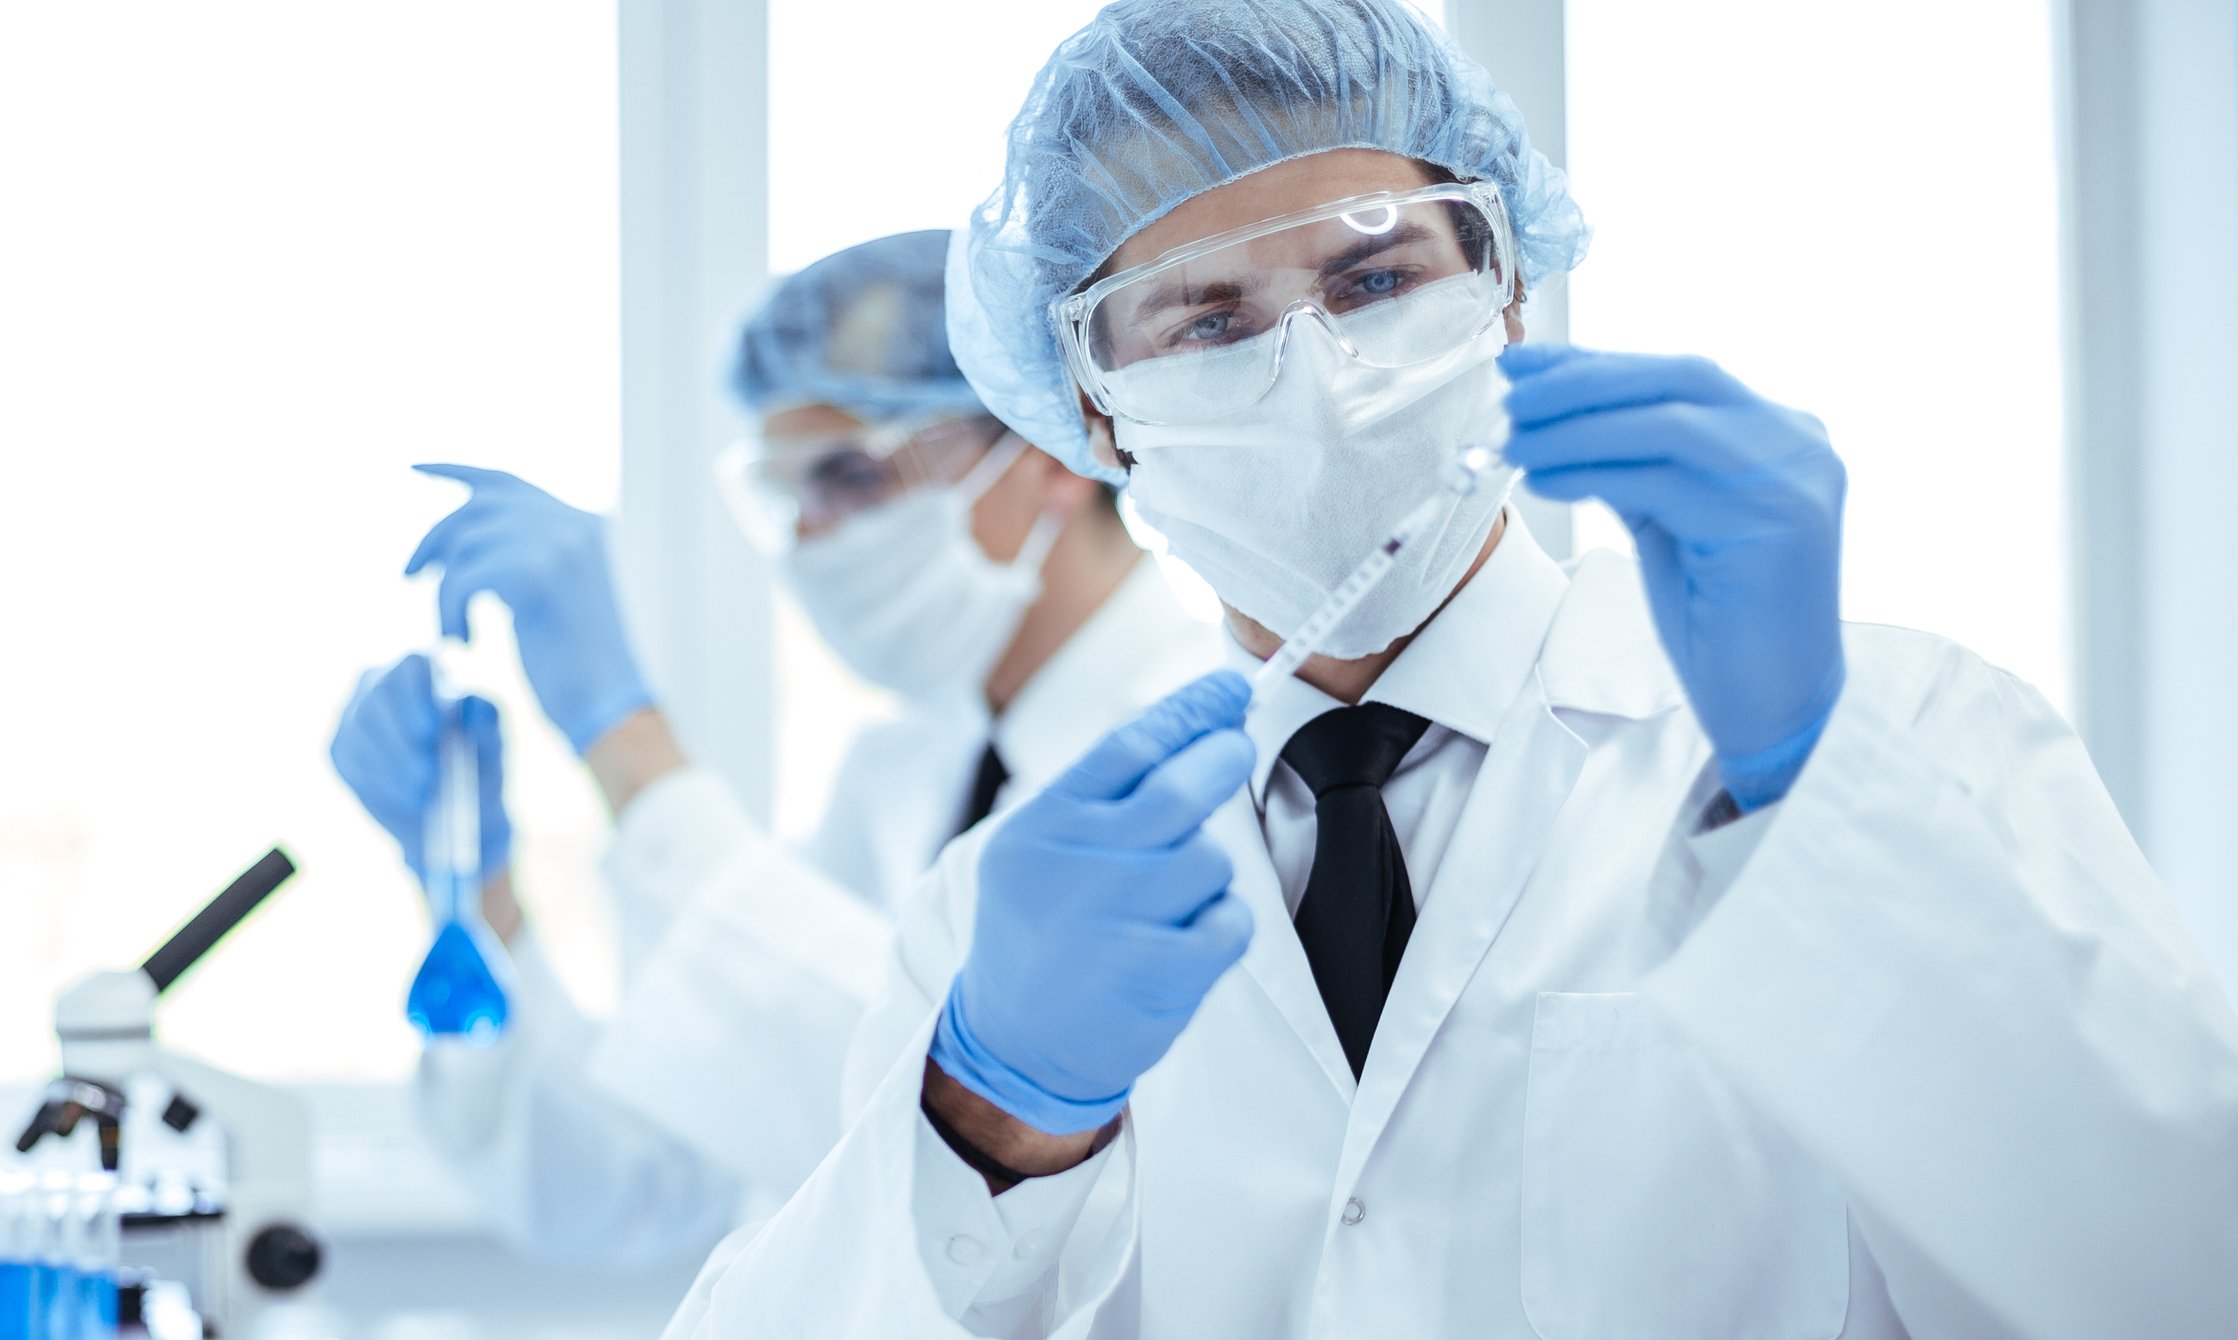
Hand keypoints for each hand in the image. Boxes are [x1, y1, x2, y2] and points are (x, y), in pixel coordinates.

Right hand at [330, 653, 510, 882]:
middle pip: (381, 692)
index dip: (420, 695)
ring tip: (425, 789)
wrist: (460, 814)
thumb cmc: (482, 765)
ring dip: (395, 763)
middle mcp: (385, 681)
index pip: (414, 662)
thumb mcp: (495, 744)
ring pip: (361, 726)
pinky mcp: (341, 746)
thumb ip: (487, 720)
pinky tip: (406, 793)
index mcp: (429, 671)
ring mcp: (356, 712)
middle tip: (430, 773)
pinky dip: (380, 779)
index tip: (435, 730)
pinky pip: (350, 755)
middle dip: (404, 737)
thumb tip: (468, 700)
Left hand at [407, 464, 653, 753]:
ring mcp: (558, 543)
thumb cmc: (583, 673)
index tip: (413, 467)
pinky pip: (462, 581)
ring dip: (446, 595)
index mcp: (586, 525)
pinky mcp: (534, 571)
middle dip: (433, 538)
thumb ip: (528, 559)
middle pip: (476, 507)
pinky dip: (451, 615)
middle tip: (406, 575)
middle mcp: (575, 523)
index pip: (507, 483)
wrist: (611, 709)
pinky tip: (464, 646)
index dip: (455, 471)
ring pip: (464, 547)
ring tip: (456, 636)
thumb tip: (465, 541)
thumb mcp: (560, 600)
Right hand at [930, 671, 1257, 1134]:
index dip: (1190, 710)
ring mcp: (1118, 922)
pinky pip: (1229, 921)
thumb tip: (1190, 728)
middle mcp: (1077, 869)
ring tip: (1171, 896)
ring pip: (1210, 859)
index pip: (1129, 746)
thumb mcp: (1038, 850)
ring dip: (1208, 869)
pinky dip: (1223, 923)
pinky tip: (1187, 938)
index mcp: (1044, 827)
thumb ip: (1100, 798)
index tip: (1231, 688)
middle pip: (1179, 792)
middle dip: (1220, 757)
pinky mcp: (1158, 974)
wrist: (1016, 1042)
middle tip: (1236, 746)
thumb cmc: (1041, 931)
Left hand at [1502, 346, 1846, 810]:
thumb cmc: (1718, 619)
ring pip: (1667, 424)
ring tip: (1513, 440)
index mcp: (1779, 432)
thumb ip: (1631, 459)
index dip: (1595, 363)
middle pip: (1678, 380)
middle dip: (1583, 381)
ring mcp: (1793, 481)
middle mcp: (1798, 444)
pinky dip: (1594, 472)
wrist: (1774, 706)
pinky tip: (1544, 477)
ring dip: (1577, 426)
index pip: (1677, 377)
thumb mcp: (1668, 517)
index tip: (1522, 365)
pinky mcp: (1774, 526)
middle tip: (1511, 395)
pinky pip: (1665, 481)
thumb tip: (1547, 408)